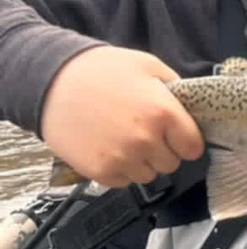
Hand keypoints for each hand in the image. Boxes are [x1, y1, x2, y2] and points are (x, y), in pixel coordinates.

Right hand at [40, 45, 204, 187]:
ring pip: (148, 175)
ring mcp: (122, 158)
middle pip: (171, 164)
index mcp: (164, 113)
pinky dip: (119, 170)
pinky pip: (123, 182)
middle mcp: (146, 140)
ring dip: (141, 162)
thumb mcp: (148, 66)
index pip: (193, 148)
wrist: (51, 80)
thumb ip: (176, 89)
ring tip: (124, 138)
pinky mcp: (99, 171)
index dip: (186, 141)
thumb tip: (192, 109)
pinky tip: (108, 147)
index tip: (176, 134)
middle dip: (163, 150)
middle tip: (144, 132)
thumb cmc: (103, 69)